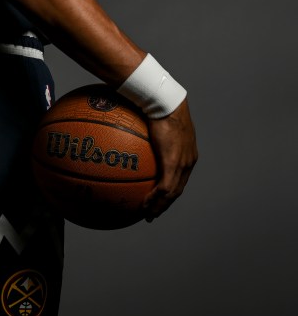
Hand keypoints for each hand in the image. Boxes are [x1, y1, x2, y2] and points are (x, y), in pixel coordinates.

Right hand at [143, 97, 197, 221]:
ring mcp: (182, 163)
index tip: (161, 197)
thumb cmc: (158, 105)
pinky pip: (165, 189)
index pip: (181, 177)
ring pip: (173, 193)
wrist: (165, 101)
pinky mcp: (173, 164)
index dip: (171, 189)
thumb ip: (146, 130)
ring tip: (149, 214)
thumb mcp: (154, 120)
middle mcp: (188, 161)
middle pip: (178, 189)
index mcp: (187, 153)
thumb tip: (127, 129)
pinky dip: (155, 200)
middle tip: (154, 212)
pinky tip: (145, 205)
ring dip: (160, 206)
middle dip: (166, 203)